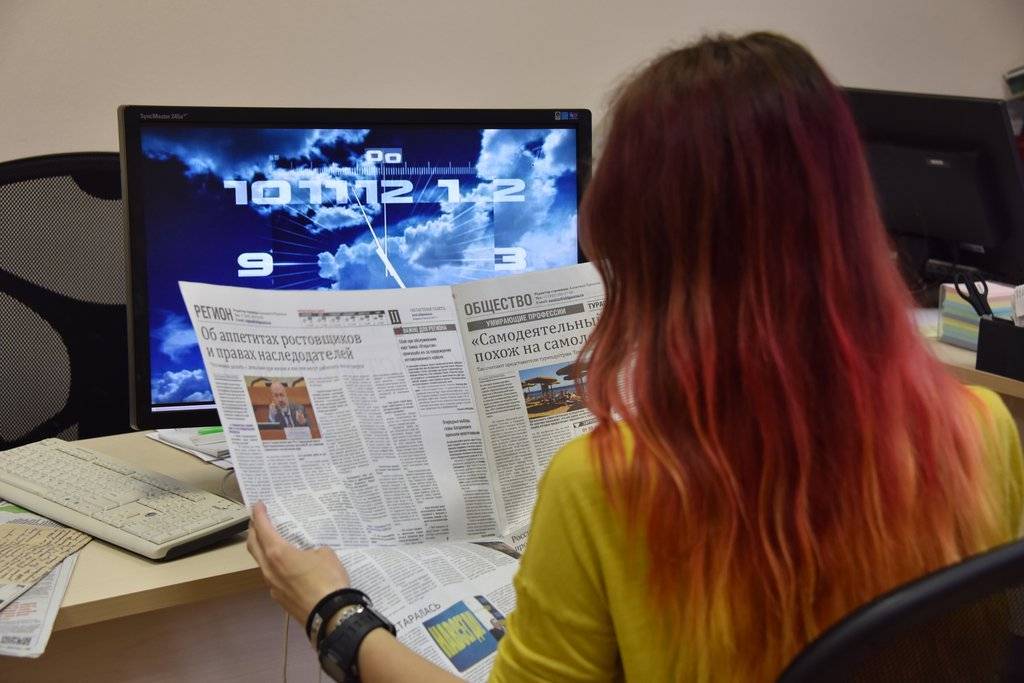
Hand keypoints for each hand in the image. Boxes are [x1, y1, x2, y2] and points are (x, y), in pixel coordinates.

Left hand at [247, 501, 350, 624]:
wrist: (330, 615)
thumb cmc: (328, 580)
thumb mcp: (326, 554)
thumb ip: (313, 549)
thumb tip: (310, 554)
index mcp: (278, 553)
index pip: (263, 528)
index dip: (259, 514)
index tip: (258, 505)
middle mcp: (269, 568)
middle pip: (254, 545)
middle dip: (254, 530)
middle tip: (258, 520)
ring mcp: (272, 585)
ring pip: (261, 562)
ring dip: (262, 549)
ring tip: (270, 541)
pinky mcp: (279, 598)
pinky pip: (271, 577)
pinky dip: (273, 566)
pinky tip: (285, 566)